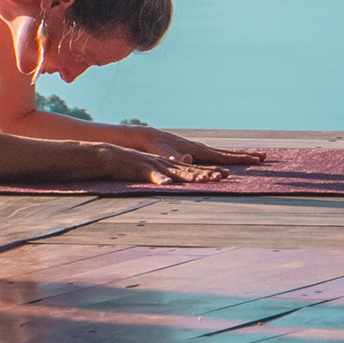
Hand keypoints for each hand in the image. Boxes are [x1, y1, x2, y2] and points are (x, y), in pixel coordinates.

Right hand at [93, 145, 230, 185]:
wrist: (116, 158)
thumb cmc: (138, 168)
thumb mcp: (158, 172)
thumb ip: (171, 175)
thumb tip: (184, 179)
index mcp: (172, 166)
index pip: (195, 169)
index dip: (211, 171)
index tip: (227, 175)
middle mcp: (168, 165)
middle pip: (190, 170)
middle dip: (207, 173)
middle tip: (222, 176)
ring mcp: (157, 167)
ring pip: (176, 172)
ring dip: (190, 176)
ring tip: (203, 179)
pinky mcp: (145, 170)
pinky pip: (154, 176)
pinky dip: (161, 180)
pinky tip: (167, 184)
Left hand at [122, 127, 268, 168]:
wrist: (152, 138)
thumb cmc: (158, 148)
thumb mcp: (165, 154)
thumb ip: (174, 157)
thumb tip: (185, 159)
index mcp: (200, 151)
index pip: (224, 156)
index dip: (240, 158)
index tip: (256, 159)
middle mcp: (203, 148)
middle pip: (229, 152)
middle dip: (247, 155)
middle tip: (265, 157)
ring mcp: (201, 149)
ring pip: (225, 153)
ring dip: (240, 156)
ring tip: (256, 158)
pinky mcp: (197, 151)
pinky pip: (217, 155)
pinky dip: (229, 157)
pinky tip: (233, 160)